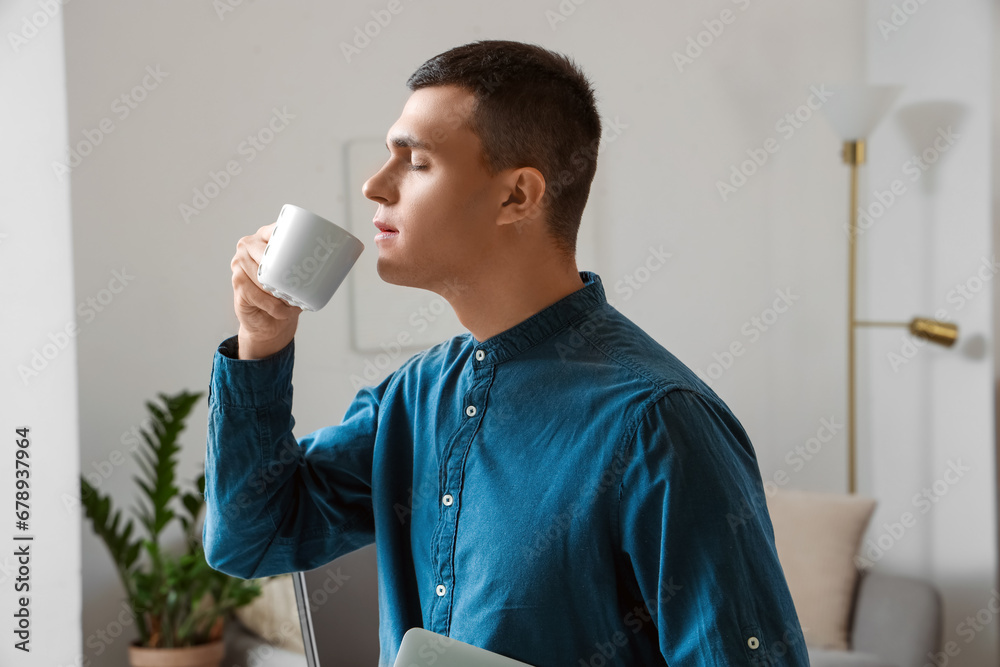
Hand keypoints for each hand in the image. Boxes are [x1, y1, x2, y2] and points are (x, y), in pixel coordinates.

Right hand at [230, 222, 301, 359]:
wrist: (270, 322)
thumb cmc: (287, 295)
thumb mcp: (301, 277)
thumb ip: (312, 264)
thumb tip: (340, 260)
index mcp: (266, 237)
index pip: (278, 229)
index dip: (291, 238)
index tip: (308, 254)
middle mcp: (248, 246)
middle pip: (269, 254)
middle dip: (286, 273)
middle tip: (302, 286)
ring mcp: (239, 263)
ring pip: (264, 276)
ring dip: (281, 293)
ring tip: (293, 302)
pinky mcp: (236, 283)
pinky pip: (258, 294)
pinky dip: (274, 306)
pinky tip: (281, 310)